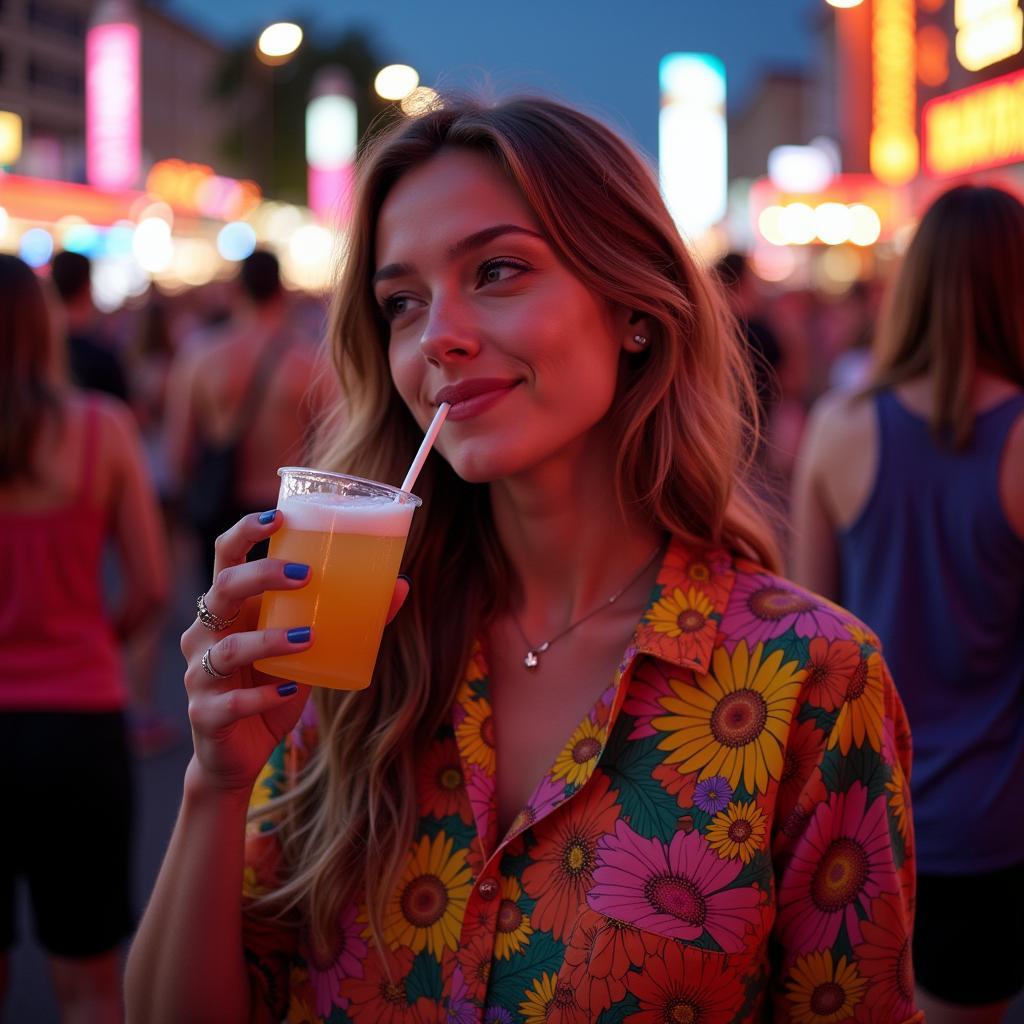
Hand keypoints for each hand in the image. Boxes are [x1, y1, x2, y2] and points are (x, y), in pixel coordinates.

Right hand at [181, 510, 409, 795]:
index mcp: (230, 608)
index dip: (245, 532)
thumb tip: (401, 584)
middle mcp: (206, 634)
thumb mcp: (310, 649)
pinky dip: (262, 697)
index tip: (279, 517)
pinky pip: (229, 703)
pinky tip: (290, 692)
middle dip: (260, 577)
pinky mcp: (205, 715)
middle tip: (305, 577)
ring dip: (267, 640)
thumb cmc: (274, 686)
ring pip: (225, 649)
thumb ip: (346, 617)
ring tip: (308, 637)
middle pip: (220, 590)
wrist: (240, 755)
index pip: (225, 556)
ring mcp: (200, 674)